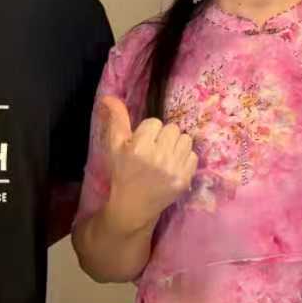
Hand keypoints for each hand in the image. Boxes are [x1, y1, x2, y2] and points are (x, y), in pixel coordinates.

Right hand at [99, 95, 196, 232]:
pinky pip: (193, 155)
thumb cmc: (122, 172)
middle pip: (173, 128)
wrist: (133, 206)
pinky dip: (184, 159)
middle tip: (154, 151)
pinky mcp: (185, 179)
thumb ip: (116, 119)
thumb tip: (108, 96)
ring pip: (185, 139)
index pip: (155, 122)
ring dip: (176, 145)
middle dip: (163, 137)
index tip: (142, 145)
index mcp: (139, 147)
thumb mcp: (114, 146)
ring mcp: (174, 169)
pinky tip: (172, 167)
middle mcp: (158, 157)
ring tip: (164, 157)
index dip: (148, 133)